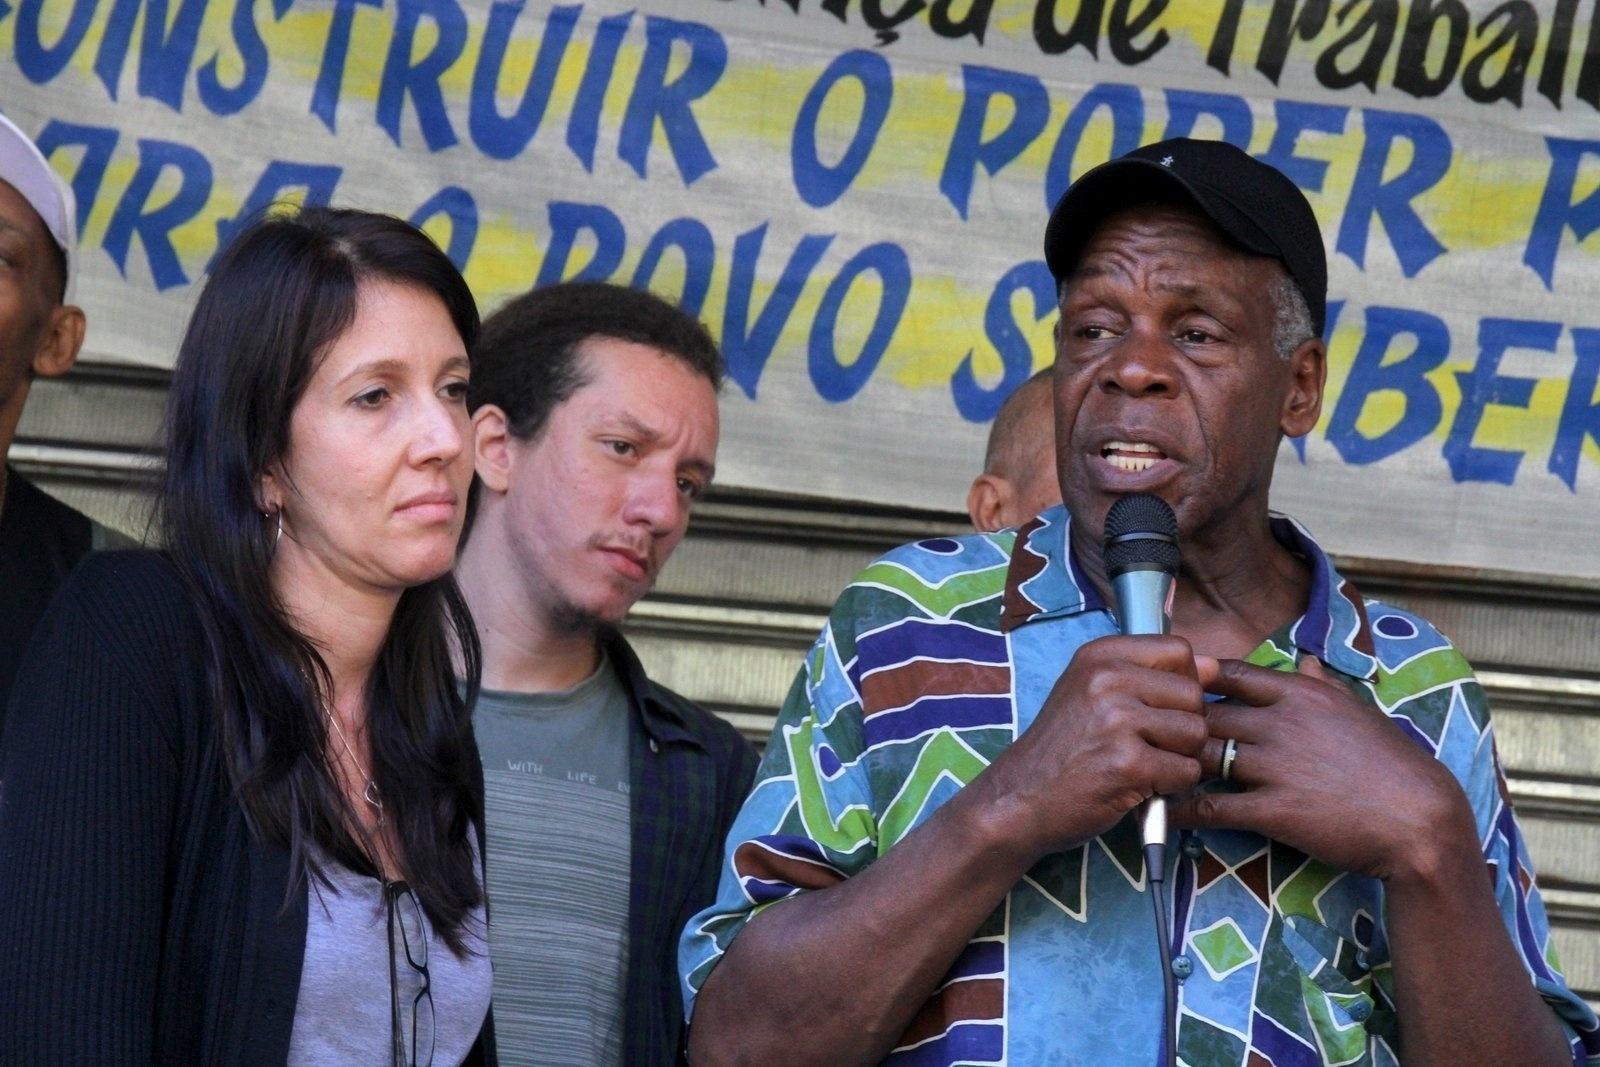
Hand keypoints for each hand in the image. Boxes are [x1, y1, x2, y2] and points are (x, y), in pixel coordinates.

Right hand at [974, 635, 1209, 860]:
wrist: (1018, 799)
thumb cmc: (1061, 750)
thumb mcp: (1092, 695)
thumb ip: (1149, 676)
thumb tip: (1214, 667)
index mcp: (1099, 656)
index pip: (1179, 650)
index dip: (1182, 682)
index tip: (1155, 707)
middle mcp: (1107, 679)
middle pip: (1194, 695)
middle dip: (1181, 727)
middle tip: (1144, 745)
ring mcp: (1117, 721)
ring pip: (1196, 734)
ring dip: (1178, 758)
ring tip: (1140, 765)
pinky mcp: (1129, 764)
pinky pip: (1187, 772)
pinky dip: (1170, 787)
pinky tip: (1137, 786)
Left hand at [1171, 656, 1475, 882]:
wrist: (1420, 820)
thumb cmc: (1391, 764)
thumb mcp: (1356, 711)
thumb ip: (1321, 684)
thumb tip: (1306, 657)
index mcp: (1300, 693)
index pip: (1228, 673)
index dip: (1194, 679)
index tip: (1172, 688)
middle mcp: (1282, 722)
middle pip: (1204, 711)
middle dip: (1172, 722)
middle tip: (1145, 732)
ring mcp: (1276, 765)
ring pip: (1201, 754)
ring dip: (1169, 762)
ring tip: (1143, 768)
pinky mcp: (1274, 809)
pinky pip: (1212, 805)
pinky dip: (1183, 808)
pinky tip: (1163, 811)